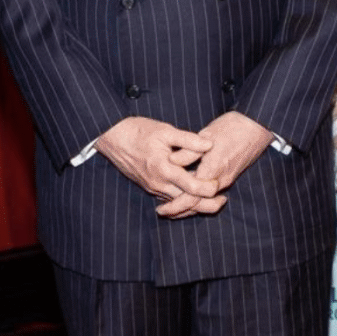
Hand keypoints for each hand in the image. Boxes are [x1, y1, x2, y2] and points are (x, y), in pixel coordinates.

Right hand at [95, 117, 219, 210]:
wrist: (112, 137)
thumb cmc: (138, 131)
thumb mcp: (165, 131)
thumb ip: (189, 139)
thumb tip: (210, 144)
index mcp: (164, 169)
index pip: (191, 187)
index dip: (208, 188)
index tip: (219, 184)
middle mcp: (158, 183)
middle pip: (186, 203)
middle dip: (206, 204)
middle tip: (224, 201)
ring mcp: (152, 187)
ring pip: (177, 204)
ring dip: (195, 204)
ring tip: (214, 200)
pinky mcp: (149, 187)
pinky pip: (169, 199)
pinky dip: (182, 200)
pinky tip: (193, 196)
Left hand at [160, 112, 273, 219]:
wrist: (257, 126)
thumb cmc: (232, 127)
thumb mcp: (207, 135)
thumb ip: (189, 151)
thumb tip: (171, 162)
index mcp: (213, 169)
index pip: (192, 197)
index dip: (175, 206)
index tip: (160, 209)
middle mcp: (221, 179)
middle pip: (198, 204)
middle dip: (180, 210)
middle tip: (162, 211)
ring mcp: (227, 179)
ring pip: (205, 200)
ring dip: (189, 205)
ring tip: (171, 206)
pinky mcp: (230, 176)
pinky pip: (211, 193)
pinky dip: (198, 197)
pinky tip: (188, 193)